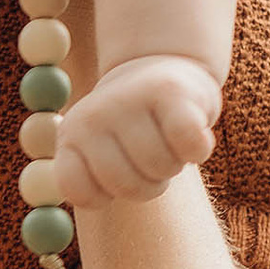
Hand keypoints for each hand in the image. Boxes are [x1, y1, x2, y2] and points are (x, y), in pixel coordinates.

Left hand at [52, 53, 222, 202]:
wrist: (163, 68)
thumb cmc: (134, 129)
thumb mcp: (100, 151)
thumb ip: (88, 180)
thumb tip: (88, 200)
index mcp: (72, 134)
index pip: (79, 191)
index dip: (101, 197)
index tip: (110, 179)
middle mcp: (94, 114)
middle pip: (127, 185)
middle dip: (147, 185)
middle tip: (148, 160)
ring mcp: (131, 100)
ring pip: (161, 167)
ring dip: (173, 166)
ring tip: (167, 144)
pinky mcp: (172, 91)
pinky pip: (189, 144)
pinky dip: (197, 150)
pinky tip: (191, 136)